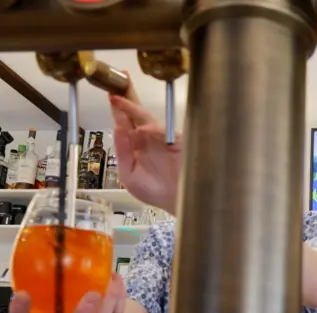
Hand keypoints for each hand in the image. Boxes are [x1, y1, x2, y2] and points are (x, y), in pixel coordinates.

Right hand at [9, 274, 127, 312]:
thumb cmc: (71, 302)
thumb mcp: (59, 292)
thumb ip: (56, 280)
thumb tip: (59, 248)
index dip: (20, 312)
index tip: (23, 295)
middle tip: (93, 294)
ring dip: (109, 298)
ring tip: (111, 278)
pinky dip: (120, 297)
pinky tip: (117, 281)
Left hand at [109, 73, 180, 215]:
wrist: (177, 201)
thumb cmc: (155, 191)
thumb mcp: (128, 174)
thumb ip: (121, 151)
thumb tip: (117, 129)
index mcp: (135, 144)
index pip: (124, 120)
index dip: (116, 107)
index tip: (109, 91)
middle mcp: (147, 137)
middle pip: (135, 111)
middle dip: (127, 94)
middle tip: (118, 77)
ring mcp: (161, 137)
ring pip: (146, 116)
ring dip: (133, 107)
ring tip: (119, 97)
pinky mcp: (175, 141)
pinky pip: (161, 132)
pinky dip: (151, 129)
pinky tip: (140, 129)